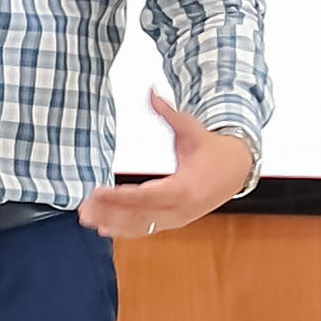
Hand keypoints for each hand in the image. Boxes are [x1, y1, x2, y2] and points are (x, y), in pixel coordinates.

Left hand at [80, 99, 258, 244]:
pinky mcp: (174, 222)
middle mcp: (181, 208)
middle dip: (110, 212)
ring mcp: (178, 219)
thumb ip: (168, 112)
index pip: (147, 195)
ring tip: (87, 218)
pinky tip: (104, 228)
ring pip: (141, 226)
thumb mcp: (192, 129)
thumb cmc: (213, 149)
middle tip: (83, 208)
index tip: (98, 191)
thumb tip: (151, 90)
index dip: (120, 196)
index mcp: (185, 187)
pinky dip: (125, 230)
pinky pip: (147, 229)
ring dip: (113, 223)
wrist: (237, 170)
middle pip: (140, 215)